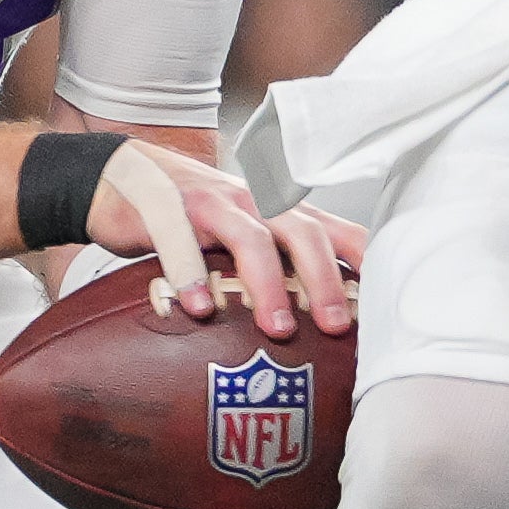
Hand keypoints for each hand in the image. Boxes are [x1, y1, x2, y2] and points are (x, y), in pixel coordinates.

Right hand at [82, 139, 364, 340]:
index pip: (339, 231)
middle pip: (303, 233)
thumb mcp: (245, 235)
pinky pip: (181, 241)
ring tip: (276, 329)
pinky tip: (200, 310)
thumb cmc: (195, 218)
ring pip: (251, 236)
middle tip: (335, 328)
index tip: (389, 311)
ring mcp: (211, 202)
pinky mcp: (165, 209)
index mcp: (280, 211)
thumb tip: (326, 332)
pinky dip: (192, 276)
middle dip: (324, 281)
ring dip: (269, 283)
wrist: (120, 176)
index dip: (367, 266)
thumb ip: (281, 268)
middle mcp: (254, 201)